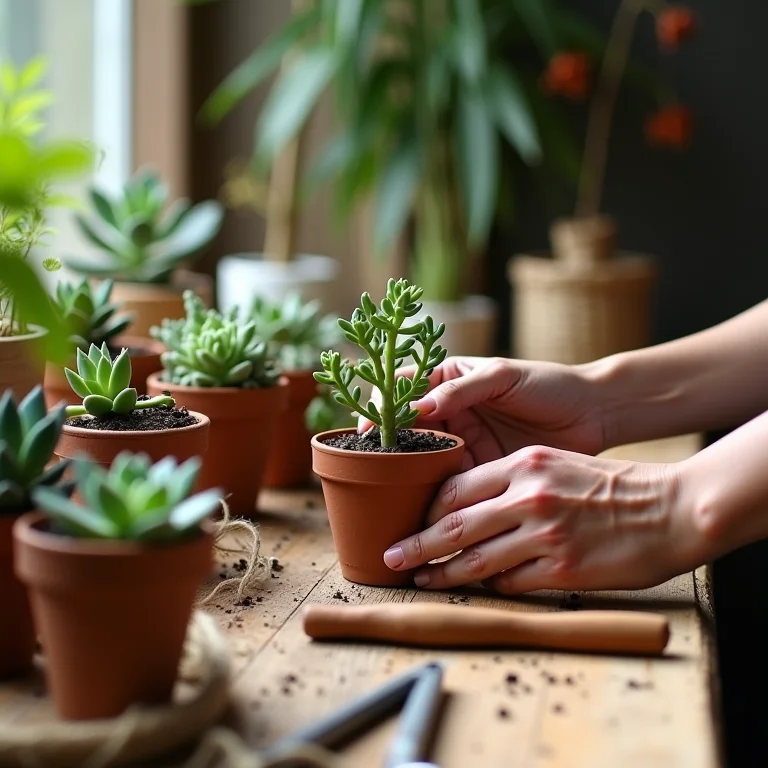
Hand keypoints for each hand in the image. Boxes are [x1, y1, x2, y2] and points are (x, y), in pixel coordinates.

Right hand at [360, 356, 607, 469]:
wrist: (593, 415)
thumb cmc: (549, 384)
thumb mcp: (503, 377)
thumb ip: (461, 389)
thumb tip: (418, 407)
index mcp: (448, 378)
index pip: (402, 388)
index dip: (381, 407)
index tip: (369, 430)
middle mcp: (448, 409)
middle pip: (405, 427)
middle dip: (387, 445)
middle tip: (373, 466)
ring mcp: (461, 440)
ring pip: (421, 455)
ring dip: (405, 470)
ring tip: (389, 488)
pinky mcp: (477, 467)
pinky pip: (446, 478)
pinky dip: (432, 489)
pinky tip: (421, 501)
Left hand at [382, 446, 706, 592]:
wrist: (669, 508)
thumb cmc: (612, 485)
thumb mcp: (557, 464)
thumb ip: (512, 483)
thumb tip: (471, 510)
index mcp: (525, 465)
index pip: (457, 489)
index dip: (429, 510)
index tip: (412, 523)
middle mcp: (529, 498)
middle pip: (455, 526)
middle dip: (418, 545)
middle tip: (392, 558)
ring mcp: (545, 535)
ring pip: (477, 560)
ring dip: (445, 574)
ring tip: (424, 580)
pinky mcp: (562, 570)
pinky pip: (511, 583)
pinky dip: (492, 586)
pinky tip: (480, 588)